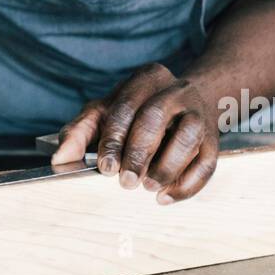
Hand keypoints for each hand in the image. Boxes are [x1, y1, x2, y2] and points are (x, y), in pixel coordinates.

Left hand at [52, 62, 217, 203]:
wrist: (194, 101)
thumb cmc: (142, 110)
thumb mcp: (108, 111)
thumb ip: (81, 131)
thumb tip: (59, 159)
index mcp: (147, 78)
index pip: (127, 105)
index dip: (114, 138)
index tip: (105, 167)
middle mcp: (176, 91)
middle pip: (155, 117)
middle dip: (138, 153)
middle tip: (126, 181)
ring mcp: (199, 114)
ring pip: (187, 137)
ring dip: (166, 167)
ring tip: (148, 188)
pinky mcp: (215, 141)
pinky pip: (207, 163)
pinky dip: (187, 184)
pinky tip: (166, 197)